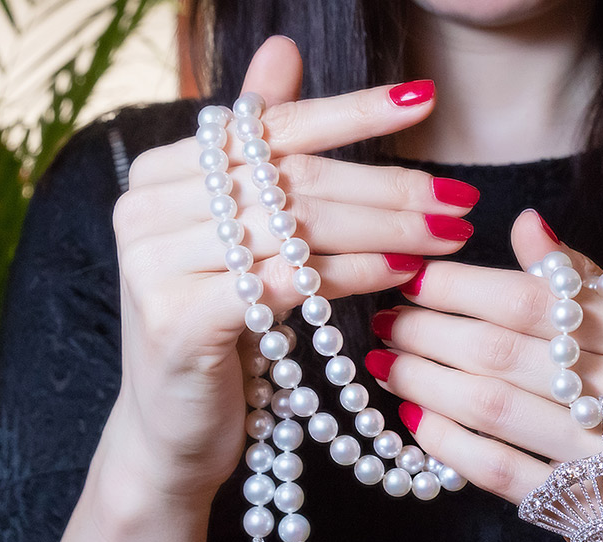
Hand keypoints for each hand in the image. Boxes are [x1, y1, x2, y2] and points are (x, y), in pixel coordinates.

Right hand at [100, 36, 480, 506]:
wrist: (172, 434)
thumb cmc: (220, 331)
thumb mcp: (240, 236)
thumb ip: (257, 147)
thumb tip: (282, 46)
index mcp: (161, 172)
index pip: (271, 128)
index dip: (353, 112)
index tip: (425, 102)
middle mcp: (144, 206)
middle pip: (292, 182)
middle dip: (387, 189)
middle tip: (457, 200)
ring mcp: (153, 262)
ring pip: (294, 230)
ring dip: (383, 232)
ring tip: (445, 237)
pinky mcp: (178, 318)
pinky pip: (285, 283)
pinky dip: (349, 275)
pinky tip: (400, 274)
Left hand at [366, 208, 602, 541]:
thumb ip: (586, 289)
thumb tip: (527, 224)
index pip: (538, 295)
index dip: (463, 284)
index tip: (413, 275)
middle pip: (507, 347)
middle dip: (430, 329)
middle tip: (385, 320)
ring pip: (495, 404)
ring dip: (426, 381)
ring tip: (387, 365)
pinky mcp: (588, 513)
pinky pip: (500, 469)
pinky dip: (450, 443)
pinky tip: (415, 423)